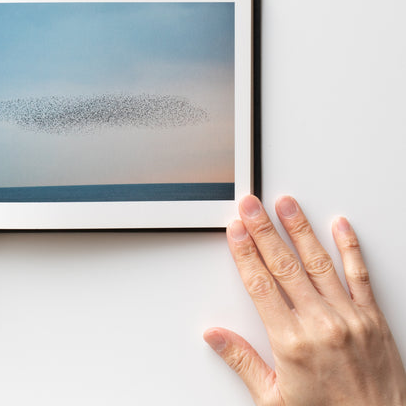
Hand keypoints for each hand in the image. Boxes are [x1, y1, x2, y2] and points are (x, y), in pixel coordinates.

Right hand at [204, 195, 405, 404]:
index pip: (260, 285)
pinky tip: (340, 226)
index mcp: (292, 343)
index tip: (236, 231)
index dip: (245, 253)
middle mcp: (322, 325)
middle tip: (251, 205)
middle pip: (285, 265)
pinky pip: (360, 275)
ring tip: (287, 204)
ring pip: (319, 263)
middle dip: (264, 230)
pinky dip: (350, 248)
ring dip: (300, 229)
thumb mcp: (273, 399)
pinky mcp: (374, 319)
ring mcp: (350, 318)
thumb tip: (215, 336)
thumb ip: (243, 362)